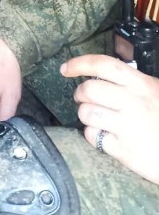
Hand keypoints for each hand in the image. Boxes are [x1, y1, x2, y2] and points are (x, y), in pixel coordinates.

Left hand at [61, 54, 158, 183]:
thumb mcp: (157, 92)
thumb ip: (133, 83)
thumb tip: (101, 74)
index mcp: (142, 84)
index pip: (104, 65)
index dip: (80, 63)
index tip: (65, 68)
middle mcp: (133, 103)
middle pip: (88, 89)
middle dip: (80, 94)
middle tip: (84, 99)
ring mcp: (128, 127)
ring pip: (86, 113)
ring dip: (86, 115)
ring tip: (97, 118)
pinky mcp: (124, 151)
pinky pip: (93, 137)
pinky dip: (93, 136)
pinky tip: (105, 136)